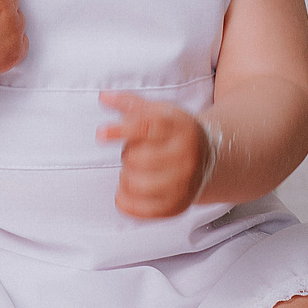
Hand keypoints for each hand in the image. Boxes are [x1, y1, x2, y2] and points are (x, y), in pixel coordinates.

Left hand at [99, 93, 209, 218]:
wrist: (208, 157)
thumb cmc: (174, 132)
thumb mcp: (158, 111)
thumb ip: (130, 103)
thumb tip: (104, 96)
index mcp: (181, 128)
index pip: (148, 128)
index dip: (121, 131)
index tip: (100, 134)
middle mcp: (187, 157)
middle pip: (137, 158)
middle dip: (128, 154)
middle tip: (136, 152)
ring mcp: (184, 184)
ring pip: (136, 185)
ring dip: (126, 177)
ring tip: (135, 171)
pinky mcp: (178, 206)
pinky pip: (142, 211)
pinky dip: (126, 202)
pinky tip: (126, 192)